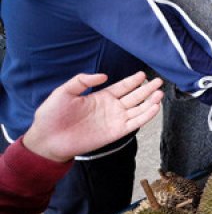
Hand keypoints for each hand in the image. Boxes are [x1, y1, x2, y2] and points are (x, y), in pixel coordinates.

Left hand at [23, 72, 162, 162]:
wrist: (49, 139)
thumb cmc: (53, 115)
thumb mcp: (64, 92)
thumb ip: (82, 81)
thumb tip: (104, 75)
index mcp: (100, 97)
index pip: (122, 87)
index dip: (133, 81)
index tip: (143, 74)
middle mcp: (111, 108)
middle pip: (134, 97)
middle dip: (147, 89)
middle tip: (159, 81)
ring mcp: (115, 120)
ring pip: (138, 109)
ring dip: (150, 102)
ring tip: (160, 93)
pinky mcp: (116, 132)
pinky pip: (135, 123)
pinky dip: (146, 116)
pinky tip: (154, 108)